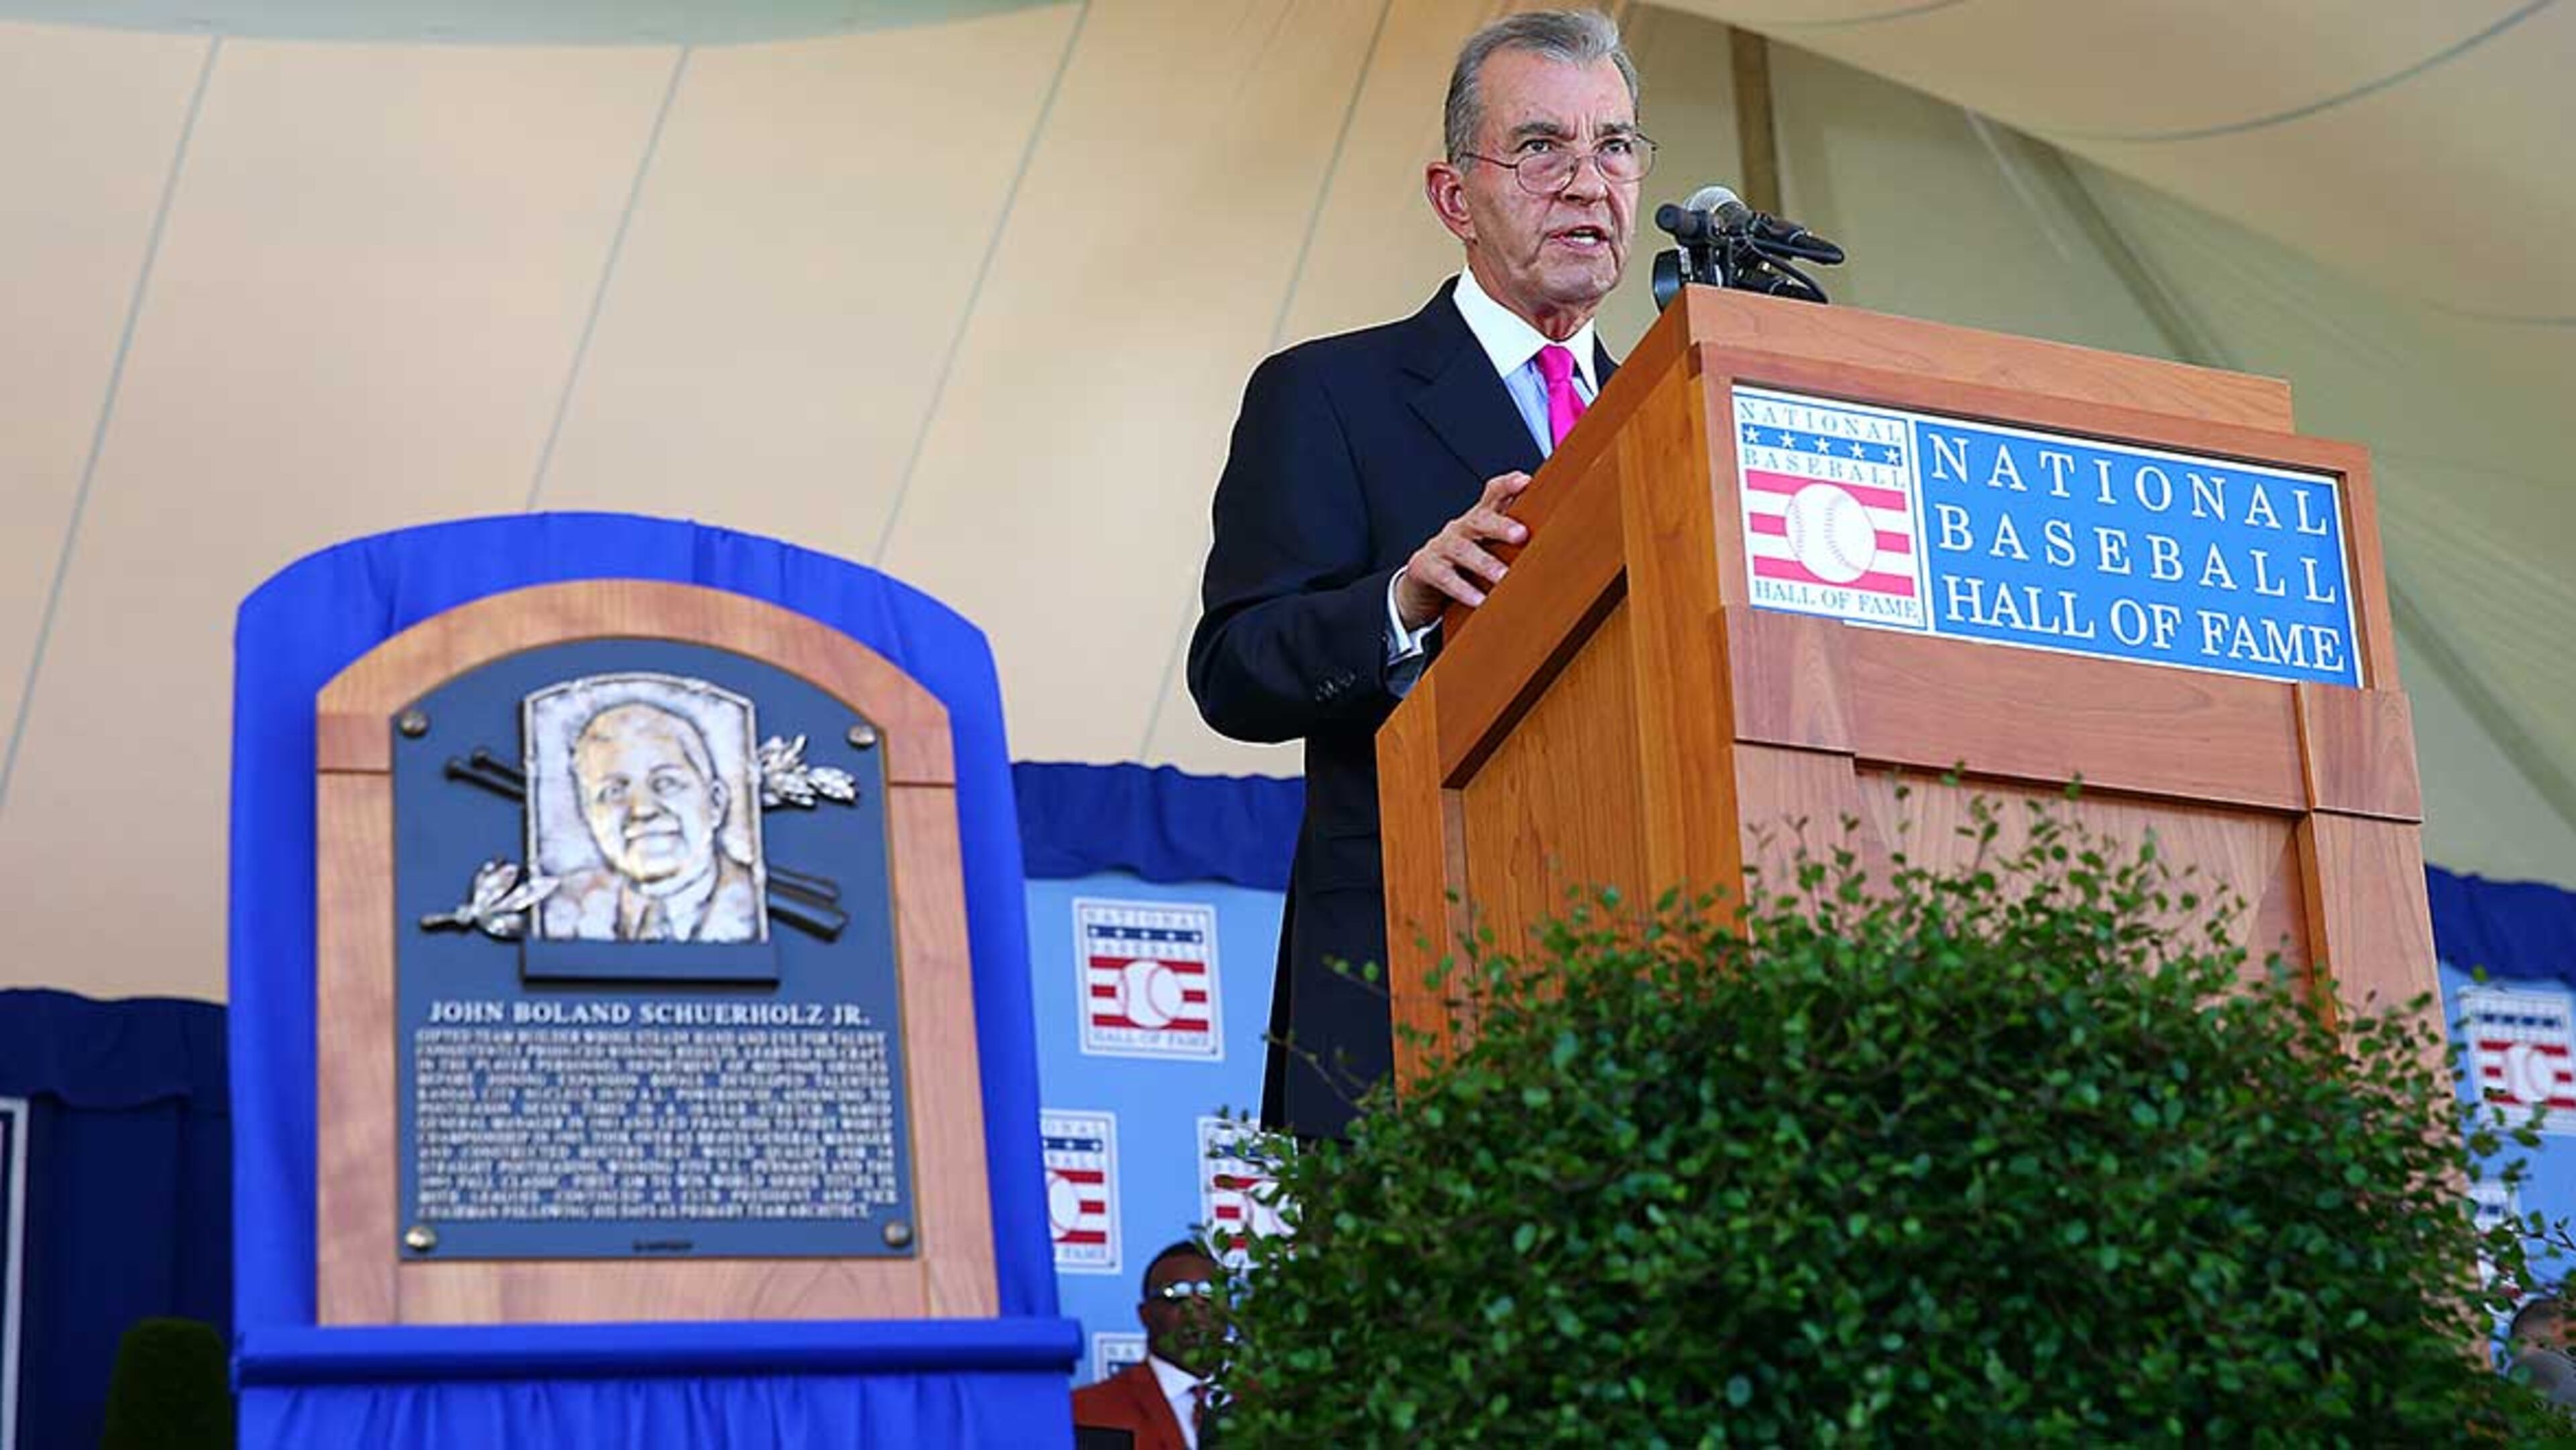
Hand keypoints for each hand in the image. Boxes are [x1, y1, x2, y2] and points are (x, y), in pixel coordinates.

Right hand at [1394, 471, 1530, 627]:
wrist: (1423, 576)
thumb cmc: (1466, 558)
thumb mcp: (1488, 543)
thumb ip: (1515, 536)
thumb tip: (1562, 535)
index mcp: (1480, 518)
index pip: (1493, 493)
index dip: (1508, 485)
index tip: (1526, 481)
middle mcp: (1461, 527)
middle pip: (1480, 520)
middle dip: (1500, 525)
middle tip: (1521, 534)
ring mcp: (1442, 546)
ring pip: (1463, 550)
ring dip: (1485, 563)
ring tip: (1503, 577)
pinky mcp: (1426, 567)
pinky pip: (1445, 578)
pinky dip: (1463, 590)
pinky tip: (1479, 601)